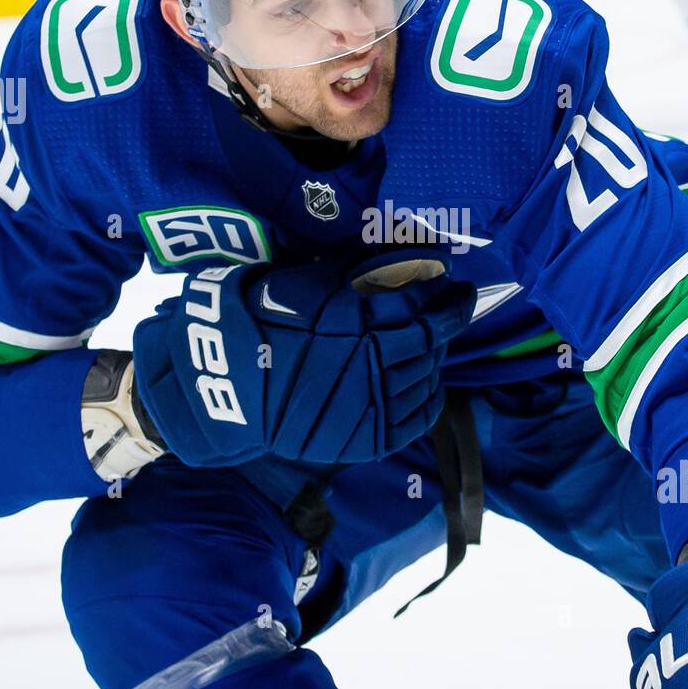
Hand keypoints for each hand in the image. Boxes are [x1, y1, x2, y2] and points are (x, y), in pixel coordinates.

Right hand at [131, 250, 476, 467]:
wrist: (228, 387)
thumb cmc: (265, 324)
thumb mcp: (309, 282)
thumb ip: (361, 270)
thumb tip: (408, 251)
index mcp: (358, 317)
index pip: (424, 298)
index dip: (445, 288)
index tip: (455, 280)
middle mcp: (373, 358)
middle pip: (432, 336)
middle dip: (450, 316)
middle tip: (459, 303)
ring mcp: (374, 401)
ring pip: (429, 373)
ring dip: (437, 354)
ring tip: (433, 341)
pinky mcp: (371, 436)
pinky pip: (420, 414)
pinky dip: (431, 393)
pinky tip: (427, 380)